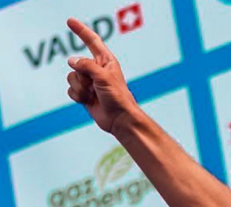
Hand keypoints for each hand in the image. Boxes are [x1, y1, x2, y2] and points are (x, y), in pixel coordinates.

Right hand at [65, 17, 138, 133]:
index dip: (81, 30)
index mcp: (106, 61)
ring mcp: (90, 82)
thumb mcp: (104, 77)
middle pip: (76, 64)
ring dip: (80, 88)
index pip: (92, 41)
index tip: (70, 21)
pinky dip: (77, 96)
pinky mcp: (84, 94)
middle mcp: (97, 69)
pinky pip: (70, 90)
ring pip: (71, 77)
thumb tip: (72, 61)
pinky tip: (88, 102)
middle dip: (82, 77)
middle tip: (95, 87)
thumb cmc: (118, 97)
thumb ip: (87, 66)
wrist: (119, 120)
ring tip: (93, 95)